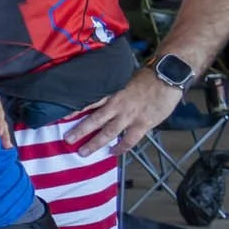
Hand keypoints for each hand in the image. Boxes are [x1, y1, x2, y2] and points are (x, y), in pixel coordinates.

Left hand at [66, 68, 183, 154]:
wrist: (168, 75)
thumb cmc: (147, 77)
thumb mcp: (124, 80)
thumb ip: (113, 92)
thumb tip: (101, 99)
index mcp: (112, 93)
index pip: (88, 102)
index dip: (74, 110)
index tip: (60, 117)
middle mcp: (117, 105)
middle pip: (94, 120)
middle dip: (79, 131)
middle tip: (66, 140)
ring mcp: (130, 115)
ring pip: (108, 132)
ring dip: (95, 143)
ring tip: (82, 152)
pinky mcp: (143, 123)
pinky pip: (129, 140)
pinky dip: (121, 147)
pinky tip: (112, 152)